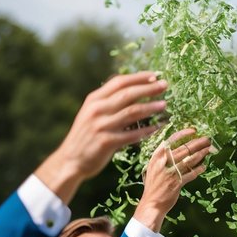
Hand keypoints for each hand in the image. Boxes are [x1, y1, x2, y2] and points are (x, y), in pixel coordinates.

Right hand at [35, 71, 168, 203]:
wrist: (70, 160)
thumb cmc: (86, 135)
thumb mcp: (92, 113)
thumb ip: (108, 102)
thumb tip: (134, 90)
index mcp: (94, 100)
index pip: (119, 82)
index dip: (138, 77)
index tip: (154, 75)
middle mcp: (97, 110)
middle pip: (128, 94)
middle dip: (149, 88)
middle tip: (165, 85)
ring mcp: (102, 126)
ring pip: (132, 112)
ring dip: (151, 107)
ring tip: (164, 105)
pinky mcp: (107, 142)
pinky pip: (132, 134)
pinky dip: (146, 130)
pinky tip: (157, 127)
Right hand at [135, 129, 211, 228]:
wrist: (151, 203)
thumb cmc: (153, 185)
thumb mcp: (153, 167)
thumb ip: (162, 157)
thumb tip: (176, 147)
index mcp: (156, 157)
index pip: (170, 140)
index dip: (183, 134)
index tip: (193, 130)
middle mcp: (163, 163)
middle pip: (184, 149)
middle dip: (197, 143)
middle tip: (207, 139)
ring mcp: (170, 173)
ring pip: (189, 160)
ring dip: (201, 154)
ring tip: (208, 149)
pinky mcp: (177, 183)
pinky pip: (191, 174)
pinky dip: (198, 169)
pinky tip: (204, 166)